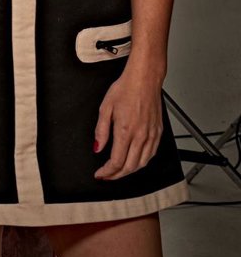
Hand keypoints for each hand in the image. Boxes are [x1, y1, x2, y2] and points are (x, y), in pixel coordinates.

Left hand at [93, 62, 164, 179]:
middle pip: (130, 166)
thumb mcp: (105, 108)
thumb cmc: (125, 89)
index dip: (107, 171)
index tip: (100, 174)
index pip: (117, 161)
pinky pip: (151, 154)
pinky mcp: (158, 132)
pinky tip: (135, 161)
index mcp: (126, 131)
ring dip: (130, 171)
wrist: (144, 80)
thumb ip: (101, 131)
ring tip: (119, 171)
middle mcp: (141, 136)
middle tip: (107, 176)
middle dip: (117, 175)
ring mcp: (152, 135)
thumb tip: (98, 147)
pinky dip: (142, 162)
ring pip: (142, 163)